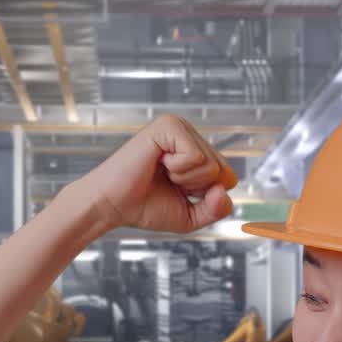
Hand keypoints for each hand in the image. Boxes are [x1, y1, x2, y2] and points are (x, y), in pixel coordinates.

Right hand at [75, 115, 237, 232]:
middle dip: (196, 189)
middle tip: (168, 183)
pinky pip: (196, 156)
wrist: (112, 206)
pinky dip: (178, 170)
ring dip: (186, 180)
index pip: (229, 177)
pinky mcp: (168, 126)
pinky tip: (158, 164)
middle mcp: (190, 135)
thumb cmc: (145, 207)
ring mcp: (179, 127)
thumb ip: (216, 209)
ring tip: (162, 173)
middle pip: (224, 171)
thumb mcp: (191, 216)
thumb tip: (225, 189)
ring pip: (211, 165)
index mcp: (196, 152)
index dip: (206, 195)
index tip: (178, 191)